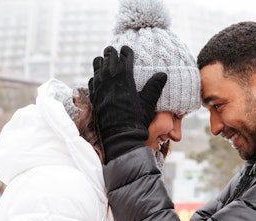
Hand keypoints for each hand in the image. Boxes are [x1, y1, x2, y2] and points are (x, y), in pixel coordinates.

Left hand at [89, 46, 166, 162]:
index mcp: (123, 78)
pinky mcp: (94, 97)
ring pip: (97, 67)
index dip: (126, 52)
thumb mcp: (148, 103)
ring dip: (101, 62)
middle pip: (108, 58)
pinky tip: (97, 77)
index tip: (127, 49)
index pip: (123, 58)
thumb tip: (163, 74)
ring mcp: (99, 88)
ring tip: (104, 60)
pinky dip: (95, 76)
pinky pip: (92, 81)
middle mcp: (109, 80)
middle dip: (111, 53)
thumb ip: (154, 87)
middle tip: (113, 50)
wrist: (119, 137)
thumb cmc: (136, 120)